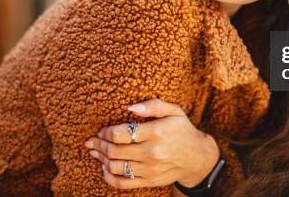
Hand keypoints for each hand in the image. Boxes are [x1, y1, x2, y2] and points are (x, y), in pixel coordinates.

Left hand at [84, 98, 219, 189]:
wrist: (197, 157)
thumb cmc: (182, 130)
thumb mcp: (174, 111)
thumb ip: (153, 105)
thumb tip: (130, 108)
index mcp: (156, 132)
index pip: (120, 134)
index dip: (106, 132)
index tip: (102, 130)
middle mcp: (152, 152)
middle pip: (115, 150)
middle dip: (99, 145)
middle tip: (91, 141)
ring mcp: (150, 169)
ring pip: (116, 167)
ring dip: (101, 159)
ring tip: (96, 153)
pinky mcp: (149, 181)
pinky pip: (123, 183)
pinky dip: (109, 178)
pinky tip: (105, 169)